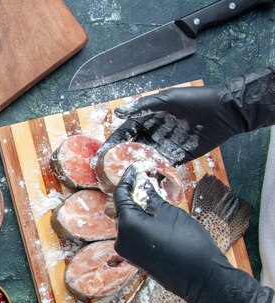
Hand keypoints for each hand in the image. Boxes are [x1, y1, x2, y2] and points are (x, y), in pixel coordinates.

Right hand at [96, 67, 274, 165]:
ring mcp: (164, 146)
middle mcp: (153, 134)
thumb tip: (118, 112)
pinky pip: (162, 167)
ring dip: (134, 170)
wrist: (225, 111)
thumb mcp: (167, 98)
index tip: (100, 156)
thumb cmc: (196, 101)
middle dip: (118, 161)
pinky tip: (143, 182)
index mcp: (148, 119)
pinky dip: (153, 174)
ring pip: (144, 160)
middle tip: (106, 174)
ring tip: (121, 181)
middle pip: (131, 149)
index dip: (112, 144)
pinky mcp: (177, 157)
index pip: (124, 133)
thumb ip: (143, 106)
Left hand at [113, 165, 273, 302]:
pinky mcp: (136, 259)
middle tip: (146, 180)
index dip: (128, 179)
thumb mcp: (170, 213)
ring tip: (153, 196)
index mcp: (127, 225)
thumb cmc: (188, 242)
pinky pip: (133, 235)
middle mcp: (121, 239)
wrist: (202, 277)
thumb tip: (142, 183)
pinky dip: (141, 223)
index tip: (134, 168)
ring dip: (138, 209)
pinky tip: (154, 215)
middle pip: (123, 210)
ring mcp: (127, 251)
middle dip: (134, 194)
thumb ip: (151, 197)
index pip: (121, 195)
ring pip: (128, 223)